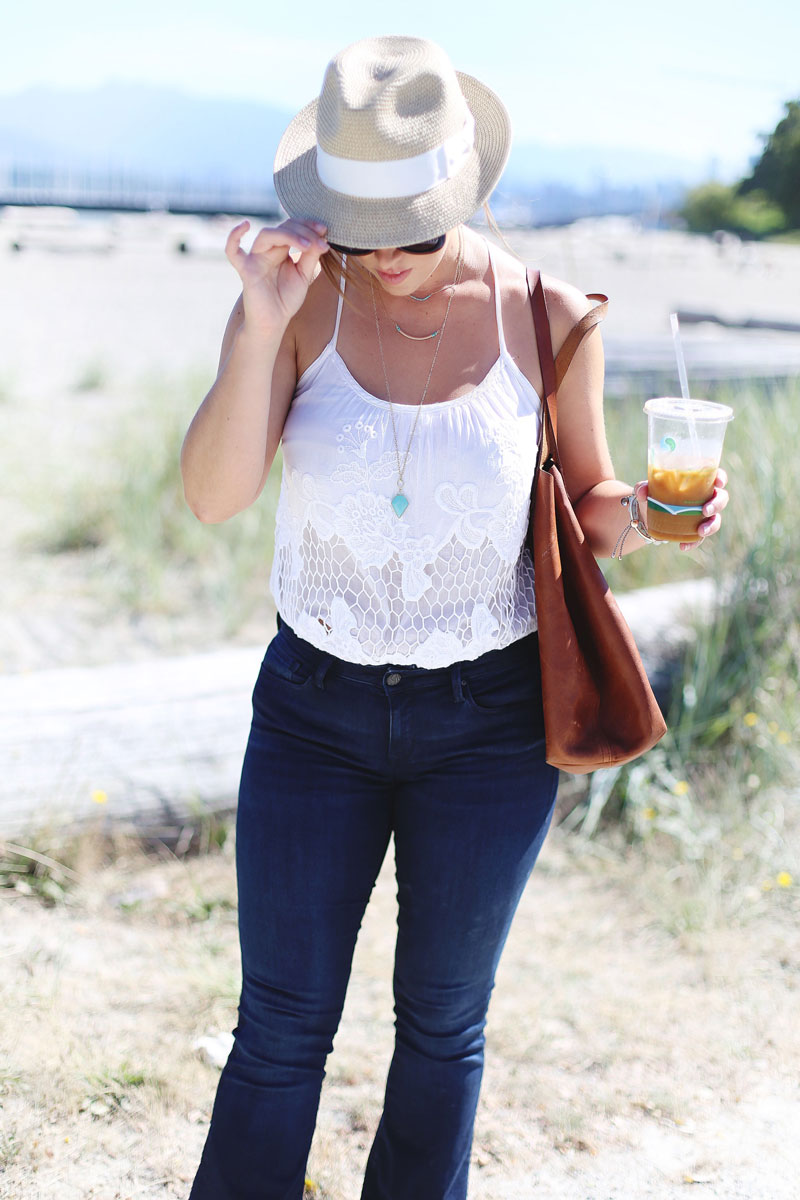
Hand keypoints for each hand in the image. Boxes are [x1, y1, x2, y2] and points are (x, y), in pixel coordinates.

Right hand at [224, 218, 329, 334]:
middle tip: (321, 242)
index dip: (307, 225)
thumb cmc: (286, 299)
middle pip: (282, 228)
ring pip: (267, 235)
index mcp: (281, 250)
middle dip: (303, 231)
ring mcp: (256, 259)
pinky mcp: (246, 271)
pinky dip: (234, 237)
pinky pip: (233, 252)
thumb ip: (310, 256)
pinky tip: (245, 225)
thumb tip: (321, 238)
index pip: (292, 227)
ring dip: (289, 235)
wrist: (274, 322)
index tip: (324, 230)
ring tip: (307, 245)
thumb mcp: (304, 275)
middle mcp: (267, 251)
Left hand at [634, 468, 729, 551]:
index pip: (716, 476)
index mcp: (699, 482)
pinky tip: (683, 546)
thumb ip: (643, 487)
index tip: (718, 483)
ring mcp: (703, 515)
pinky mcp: (697, 529)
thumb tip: (642, 492)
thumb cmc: (654, 494)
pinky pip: (701, 538)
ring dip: (711, 526)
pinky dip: (694, 542)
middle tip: (705, 510)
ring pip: (716, 519)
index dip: (721, 478)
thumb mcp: (647, 489)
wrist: (648, 515)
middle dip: (717, 504)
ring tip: (701, 531)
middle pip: (721, 498)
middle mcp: (705, 497)